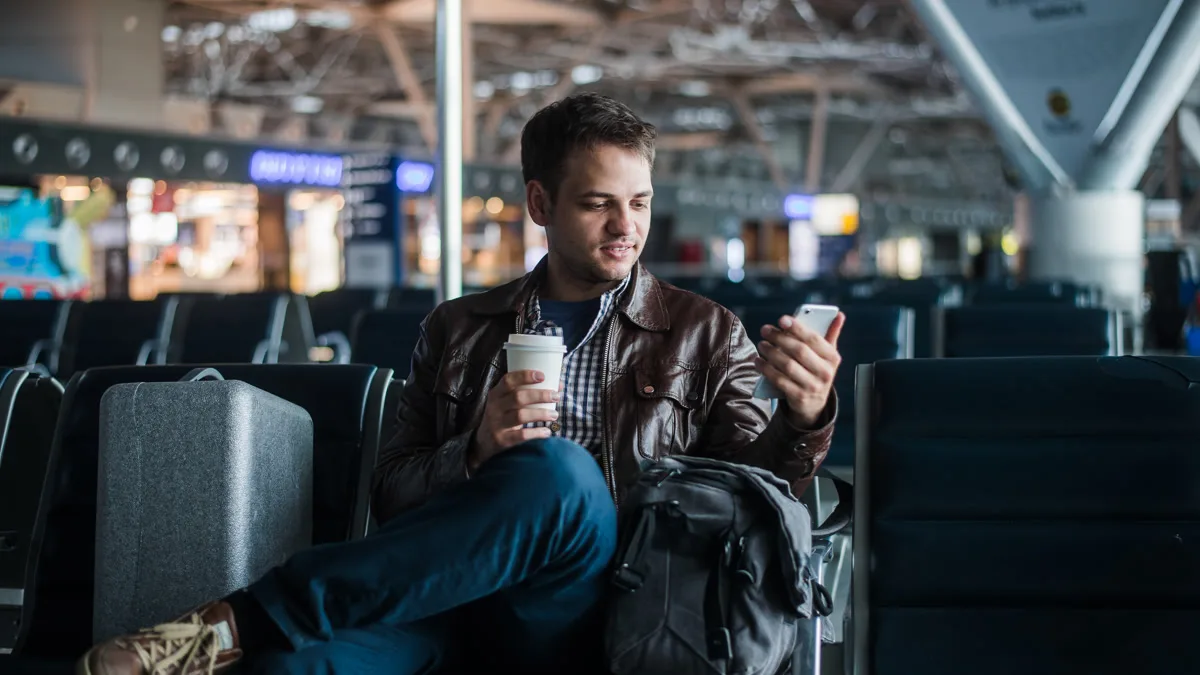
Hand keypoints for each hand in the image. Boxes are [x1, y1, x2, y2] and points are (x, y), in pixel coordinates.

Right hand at [469, 370, 559, 469]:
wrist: (483, 443)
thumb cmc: (502, 417)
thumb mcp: (507, 402)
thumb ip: (528, 392)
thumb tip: (558, 384)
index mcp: (496, 394)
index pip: (508, 380)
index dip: (525, 376)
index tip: (542, 375)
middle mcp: (494, 407)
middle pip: (518, 397)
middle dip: (540, 395)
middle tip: (556, 396)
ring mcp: (497, 424)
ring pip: (520, 416)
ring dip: (541, 413)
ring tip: (554, 414)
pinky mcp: (501, 440)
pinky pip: (521, 435)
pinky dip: (536, 433)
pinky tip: (546, 432)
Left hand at [754, 313, 844, 428]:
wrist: (814, 404)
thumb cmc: (817, 371)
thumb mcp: (827, 356)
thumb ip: (831, 334)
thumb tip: (839, 315)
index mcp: (832, 358)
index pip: (814, 339)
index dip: (797, 328)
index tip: (782, 319)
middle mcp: (825, 372)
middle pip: (799, 351)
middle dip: (780, 338)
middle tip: (765, 330)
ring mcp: (812, 386)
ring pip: (788, 365)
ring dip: (771, 353)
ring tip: (761, 344)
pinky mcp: (799, 397)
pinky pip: (779, 380)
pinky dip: (766, 369)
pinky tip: (758, 361)